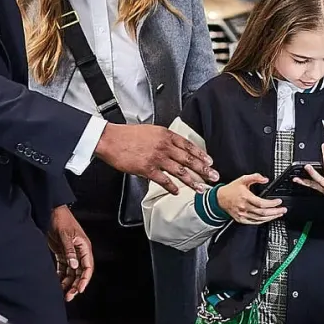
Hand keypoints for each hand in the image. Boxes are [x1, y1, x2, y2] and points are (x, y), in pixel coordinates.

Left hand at [49, 205, 93, 300]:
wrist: (51, 212)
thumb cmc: (62, 220)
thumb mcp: (66, 235)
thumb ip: (70, 251)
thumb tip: (74, 266)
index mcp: (84, 247)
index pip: (88, 267)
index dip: (84, 279)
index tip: (80, 289)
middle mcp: (79, 252)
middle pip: (80, 273)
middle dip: (75, 285)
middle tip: (69, 296)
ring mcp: (70, 253)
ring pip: (72, 273)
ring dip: (68, 283)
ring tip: (63, 293)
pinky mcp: (62, 253)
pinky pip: (63, 268)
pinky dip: (61, 276)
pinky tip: (57, 283)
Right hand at [94, 122, 218, 195]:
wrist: (110, 139)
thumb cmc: (127, 135)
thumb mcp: (150, 131)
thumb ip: (164, 139)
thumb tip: (173, 147)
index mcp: (165, 135)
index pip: (188, 145)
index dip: (201, 154)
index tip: (209, 162)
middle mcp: (164, 146)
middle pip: (188, 159)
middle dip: (203, 169)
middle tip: (213, 176)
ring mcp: (156, 158)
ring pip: (180, 171)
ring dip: (192, 181)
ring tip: (200, 188)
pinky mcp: (147, 168)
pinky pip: (164, 180)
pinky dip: (172, 187)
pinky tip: (178, 191)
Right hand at [216, 174, 285, 224]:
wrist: (220, 199)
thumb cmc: (231, 190)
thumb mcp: (242, 179)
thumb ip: (255, 177)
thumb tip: (265, 179)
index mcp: (245, 197)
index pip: (261, 203)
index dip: (272, 203)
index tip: (279, 201)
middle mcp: (244, 207)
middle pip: (262, 212)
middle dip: (275, 212)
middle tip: (283, 209)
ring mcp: (243, 215)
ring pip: (260, 219)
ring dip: (271, 217)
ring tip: (279, 214)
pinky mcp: (242, 219)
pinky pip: (255, 222)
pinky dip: (263, 221)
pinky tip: (269, 218)